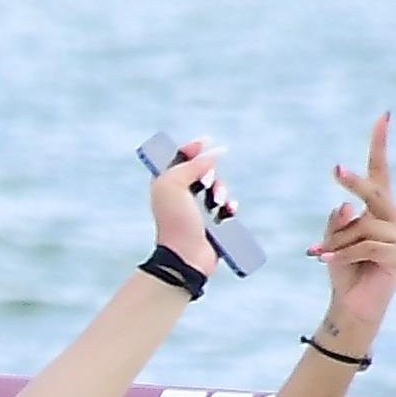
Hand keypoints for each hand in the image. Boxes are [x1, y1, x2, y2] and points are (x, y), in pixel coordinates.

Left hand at [141, 133, 228, 268]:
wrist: (186, 254)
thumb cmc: (176, 220)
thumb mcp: (174, 184)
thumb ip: (192, 164)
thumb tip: (215, 152)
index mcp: (165, 184)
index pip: (178, 158)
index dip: (191, 148)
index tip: (205, 142)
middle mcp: (181, 194)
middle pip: (203, 170)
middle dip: (210, 173)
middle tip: (205, 183)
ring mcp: (198, 209)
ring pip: (218, 187)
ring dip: (221, 190)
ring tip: (217, 202)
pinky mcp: (213, 222)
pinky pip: (228, 206)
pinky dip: (230, 206)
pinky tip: (227, 211)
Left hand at [312, 116, 395, 349]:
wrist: (352, 305)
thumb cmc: (342, 268)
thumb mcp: (332, 238)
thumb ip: (338, 219)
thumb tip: (347, 206)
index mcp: (381, 209)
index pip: (381, 171)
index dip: (380, 145)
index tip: (383, 116)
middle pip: (375, 192)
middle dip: (354, 181)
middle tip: (336, 170)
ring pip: (363, 225)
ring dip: (337, 240)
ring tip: (322, 254)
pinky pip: (364, 245)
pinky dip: (341, 252)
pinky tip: (325, 259)